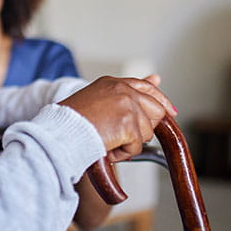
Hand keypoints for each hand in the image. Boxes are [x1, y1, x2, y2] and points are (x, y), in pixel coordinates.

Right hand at [59, 76, 176, 161]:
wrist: (59, 132)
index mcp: (113, 83)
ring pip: (146, 132)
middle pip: (154, 111)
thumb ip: (127, 90)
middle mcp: (122, 90)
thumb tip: (158, 77)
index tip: (170, 112)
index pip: (147, 88)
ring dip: (128, 143)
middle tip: (122, 136)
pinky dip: (122, 153)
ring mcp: (127, 106)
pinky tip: (106, 147)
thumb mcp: (99, 98)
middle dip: (143, 128)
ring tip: (106, 140)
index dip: (161, 102)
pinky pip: (136, 147)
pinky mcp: (128, 124)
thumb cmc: (71, 120)